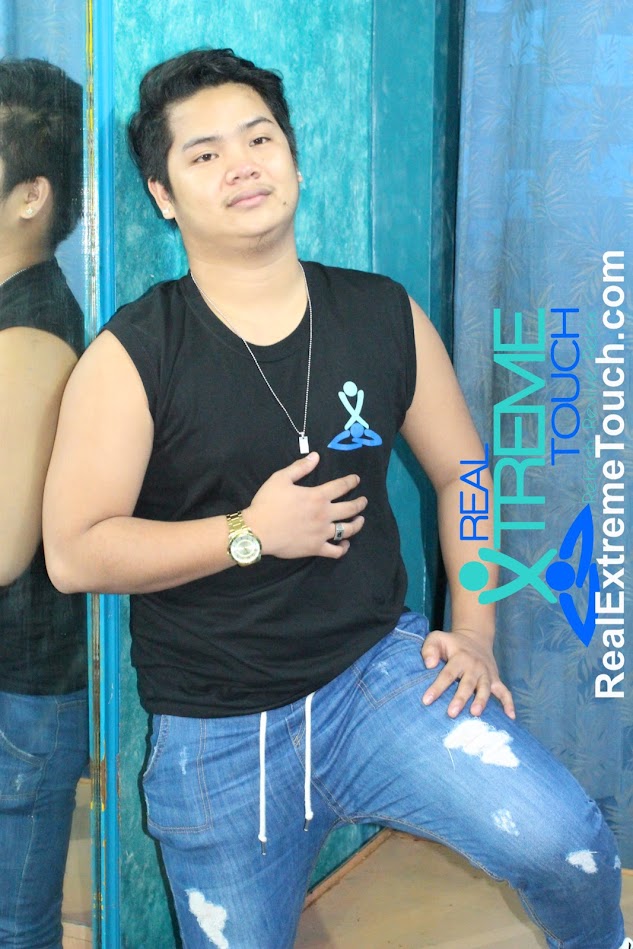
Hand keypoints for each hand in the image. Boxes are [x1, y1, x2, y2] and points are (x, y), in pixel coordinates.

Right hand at [245, 452, 366, 559]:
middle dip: (360, 503)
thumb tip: (316, 456)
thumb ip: (300, 467)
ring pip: (348, 530)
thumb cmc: (267, 503)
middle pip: (351, 508)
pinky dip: (343, 548)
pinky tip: (345, 544)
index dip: (351, 481)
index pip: (341, 486)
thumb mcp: (280, 479)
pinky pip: (336, 551)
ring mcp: (322, 533)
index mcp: (317, 496)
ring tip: (360, 520)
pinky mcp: (316, 548)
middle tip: (364, 501)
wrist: (257, 531)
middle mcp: (324, 514)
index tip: (356, 480)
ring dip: (357, 524)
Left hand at [421, 628, 514, 718]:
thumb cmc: (451, 643)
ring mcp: (486, 674)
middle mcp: (474, 666)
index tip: (426, 701)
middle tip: (452, 713)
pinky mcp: (495, 679)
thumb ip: (430, 649)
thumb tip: (429, 665)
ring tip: (475, 713)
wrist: (475, 637)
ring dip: (481, 701)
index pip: (447, 674)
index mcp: (459, 658)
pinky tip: (510, 717)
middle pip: (467, 684)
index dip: (437, 688)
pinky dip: (508, 703)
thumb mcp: (437, 638)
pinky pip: (504, 691)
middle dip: (460, 698)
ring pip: (485, 688)